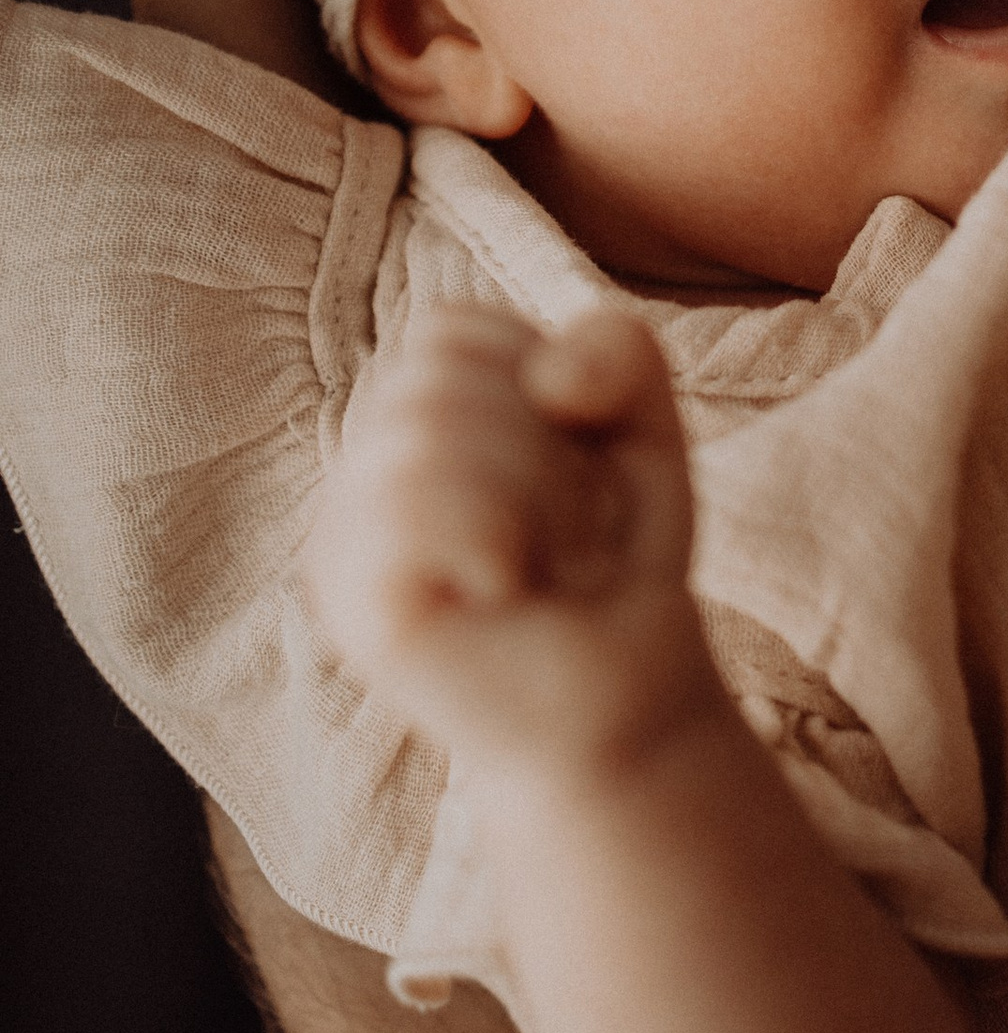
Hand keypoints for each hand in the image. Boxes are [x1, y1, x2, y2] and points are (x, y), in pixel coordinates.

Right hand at [305, 304, 719, 781]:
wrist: (636, 700)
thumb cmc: (615, 562)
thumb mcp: (640, 427)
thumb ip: (615, 351)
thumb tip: (552, 375)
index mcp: (398, 429)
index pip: (445, 332)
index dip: (537, 385)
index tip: (567, 466)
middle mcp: (351, 484)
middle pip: (433, 380)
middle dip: (542, 449)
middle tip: (564, 533)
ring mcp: (341, 553)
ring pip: (424, 437)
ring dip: (533, 497)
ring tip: (542, 563)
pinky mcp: (357, 613)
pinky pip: (414, 512)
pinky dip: (497, 537)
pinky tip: (509, 590)